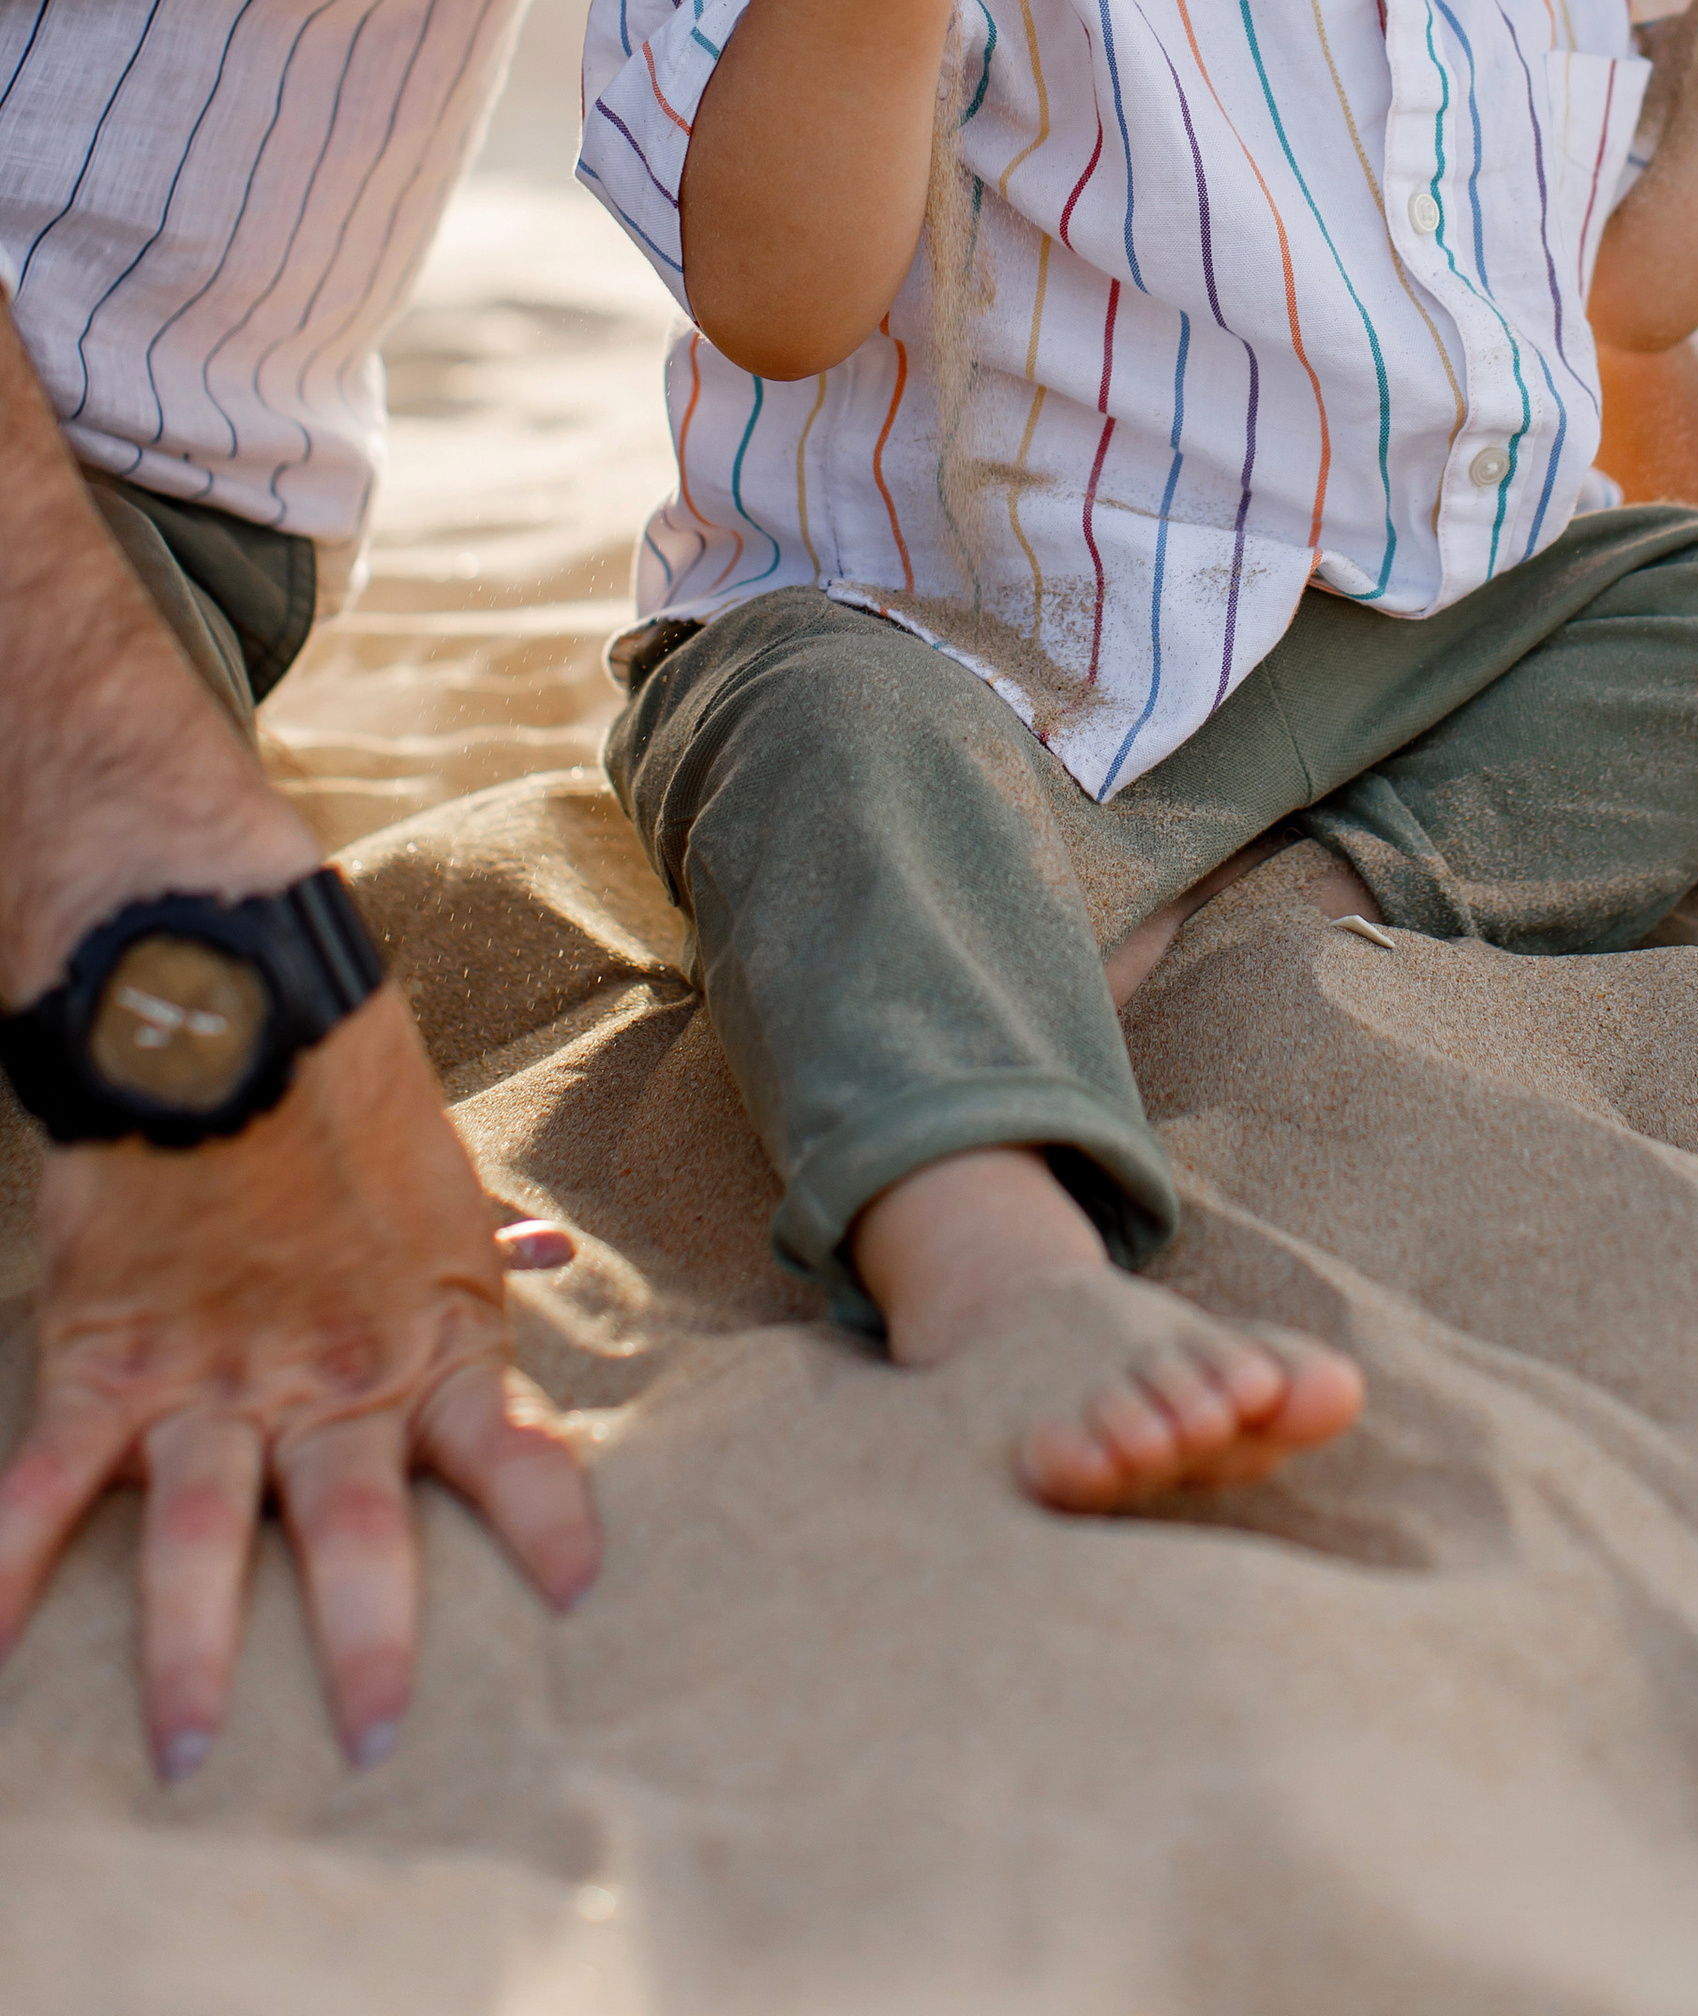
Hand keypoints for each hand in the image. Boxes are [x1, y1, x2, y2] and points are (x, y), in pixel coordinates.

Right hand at [0, 986, 596, 1779]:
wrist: (223, 994)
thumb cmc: (344, 1081)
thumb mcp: (440, 1174)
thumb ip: (480, 1240)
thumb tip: (547, 1248)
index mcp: (430, 1329)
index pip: (508, 1447)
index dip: (546, 1520)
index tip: (582, 1592)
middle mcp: (330, 1371)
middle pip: (355, 1534)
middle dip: (368, 1647)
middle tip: (376, 1745)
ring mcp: (212, 1374)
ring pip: (198, 1543)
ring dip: (188, 1658)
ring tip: (186, 1760)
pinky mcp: (105, 1356)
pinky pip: (47, 1486)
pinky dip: (8, 1572)